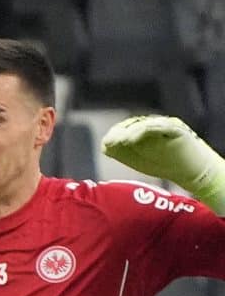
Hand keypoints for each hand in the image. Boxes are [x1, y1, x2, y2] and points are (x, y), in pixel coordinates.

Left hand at [103, 115, 224, 205]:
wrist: (190, 171)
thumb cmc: (164, 165)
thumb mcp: (138, 160)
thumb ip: (123, 153)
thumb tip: (104, 146)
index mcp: (143, 131)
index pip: (126, 127)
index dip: (115, 133)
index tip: (106, 144)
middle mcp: (153, 125)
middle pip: (134, 123)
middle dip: (121, 132)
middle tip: (110, 142)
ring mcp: (165, 126)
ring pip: (145, 124)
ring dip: (131, 132)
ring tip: (120, 141)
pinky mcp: (176, 129)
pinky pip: (160, 126)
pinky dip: (145, 131)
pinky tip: (133, 140)